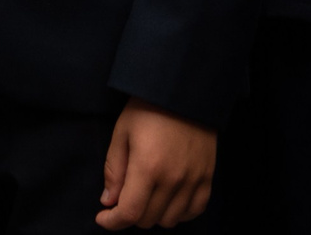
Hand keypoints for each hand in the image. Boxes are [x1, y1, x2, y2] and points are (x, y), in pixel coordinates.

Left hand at [97, 99, 213, 228]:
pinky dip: (179, 213)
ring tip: (146, 196)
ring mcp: (193, 179)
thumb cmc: (148, 108)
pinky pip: (194, 211)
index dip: (113, 222)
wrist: (184, 89)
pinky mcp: (207, 177)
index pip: (129, 213)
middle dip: (130, 214)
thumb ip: (114, 170)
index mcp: (147, 167)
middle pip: (148, 219)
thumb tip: (109, 202)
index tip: (103, 217)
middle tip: (124, 198)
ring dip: (153, 214)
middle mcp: (173, 178)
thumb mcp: (122, 132)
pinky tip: (168, 200)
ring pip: (169, 220)